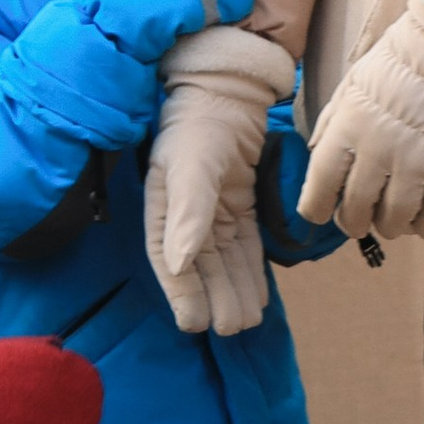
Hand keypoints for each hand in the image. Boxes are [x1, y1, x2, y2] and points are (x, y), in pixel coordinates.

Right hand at [142, 28, 295, 335]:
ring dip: (236, 290)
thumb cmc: (199, 128)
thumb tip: (179, 263)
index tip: (196, 324)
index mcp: (163, 211)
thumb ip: (187, 215)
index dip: (183, 295)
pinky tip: (261, 296)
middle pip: (201, 268)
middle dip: (217, 298)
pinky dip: (251, 270)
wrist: (226, 94)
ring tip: (249, 321)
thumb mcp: (191, 168)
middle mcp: (185, 217)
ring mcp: (213, 212)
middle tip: (234, 328)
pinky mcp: (237, 205)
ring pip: (225, 262)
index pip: (170, 262)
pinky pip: (244, 246)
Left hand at [298, 0, 423, 244]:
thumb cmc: (395, 67)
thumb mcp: (349, 88)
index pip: (320, 186)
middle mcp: (377, 153)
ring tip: (390, 221)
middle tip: (358, 222)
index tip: (320, 212)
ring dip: (388, 227)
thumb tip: (316, 155)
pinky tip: (419, 222)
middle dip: (352, 223)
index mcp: (347, 130)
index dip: (315, 209)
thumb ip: (331, 125)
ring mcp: (416, 164)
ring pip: (394, 219)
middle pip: (356, 210)